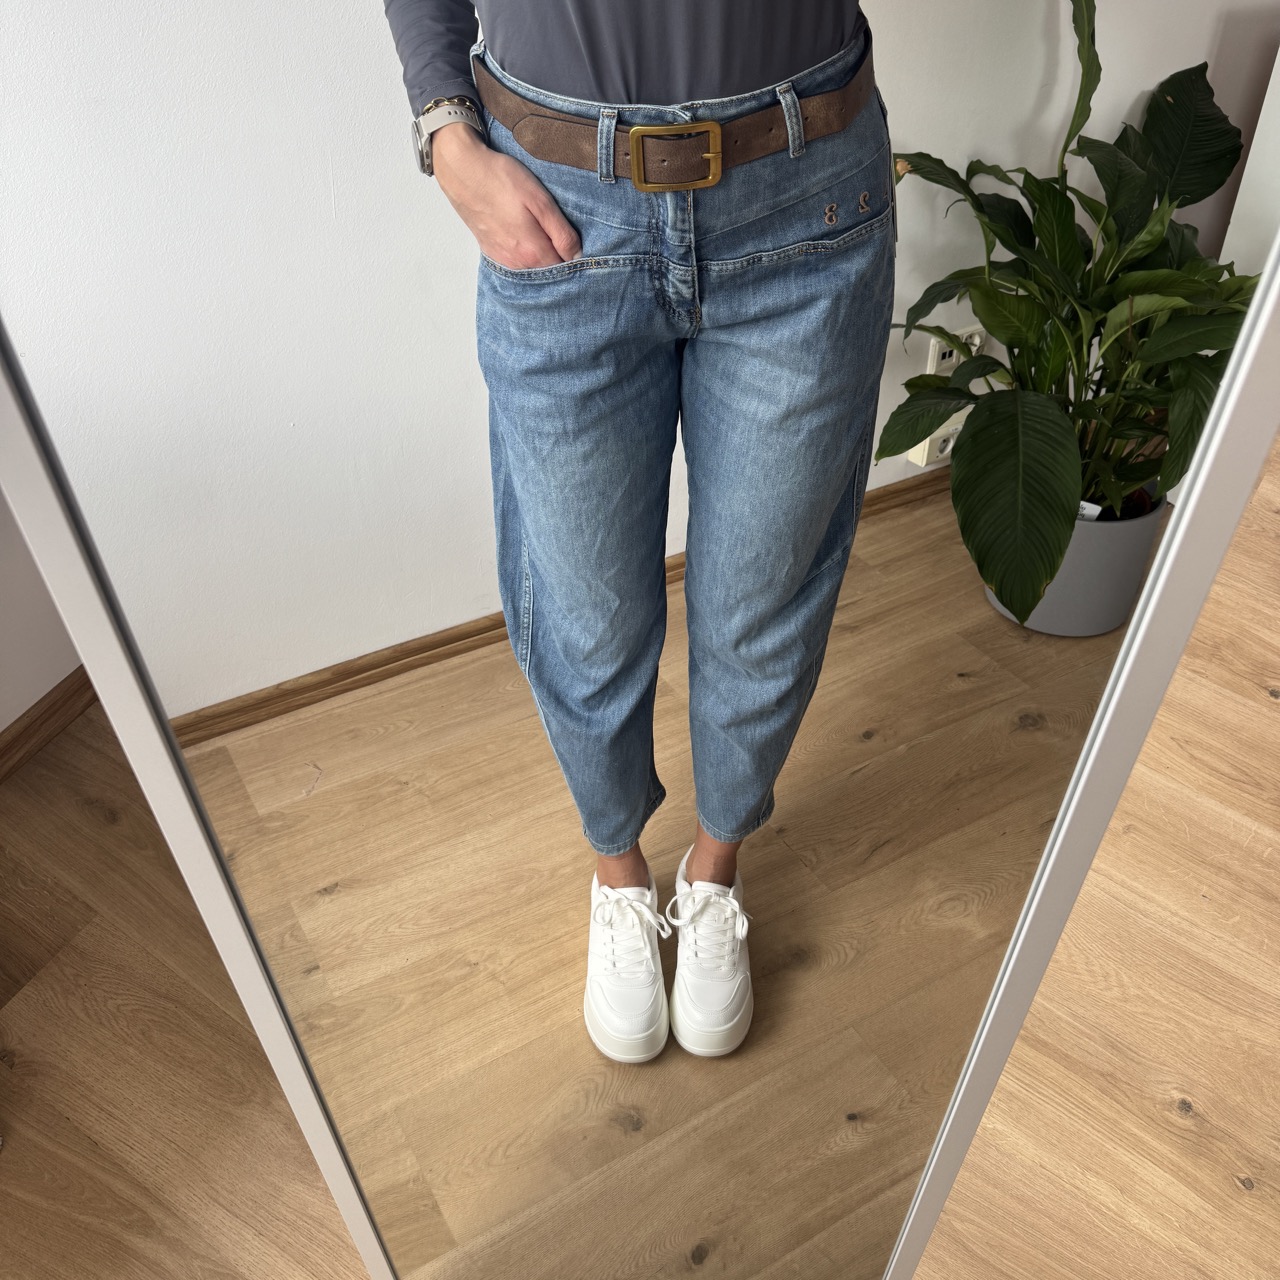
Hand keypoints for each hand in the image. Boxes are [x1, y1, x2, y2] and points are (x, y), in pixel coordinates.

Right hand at [432, 122, 582, 268]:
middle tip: (567, 240)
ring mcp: (503, 260)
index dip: (577, 259)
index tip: (582, 245)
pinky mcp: (493, 252)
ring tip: (548, 238)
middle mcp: (517, 263)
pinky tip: (529, 241)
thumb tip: (577, 255)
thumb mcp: (540, 200)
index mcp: (533, 252)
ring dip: (544, 260)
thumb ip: (561, 232)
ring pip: (533, 270)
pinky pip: (517, 264)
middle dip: (562, 262)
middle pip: (550, 272)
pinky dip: (528, 258)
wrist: (462, 171)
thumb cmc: (501, 179)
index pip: (566, 269)